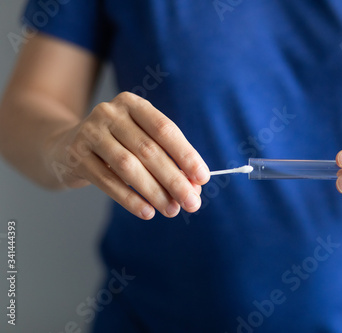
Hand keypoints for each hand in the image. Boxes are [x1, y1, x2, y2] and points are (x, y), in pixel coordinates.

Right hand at [45, 92, 209, 219]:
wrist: (65, 147)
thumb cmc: (117, 145)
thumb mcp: (141, 144)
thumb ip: (168, 161)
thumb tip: (194, 188)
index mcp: (133, 104)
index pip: (165, 129)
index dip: (186, 154)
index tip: (203, 178)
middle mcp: (109, 112)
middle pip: (149, 150)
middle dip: (175, 180)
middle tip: (192, 203)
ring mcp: (89, 132)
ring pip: (129, 166)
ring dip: (154, 192)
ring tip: (172, 210)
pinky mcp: (75, 155)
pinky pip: (107, 181)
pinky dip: (130, 199)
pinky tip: (147, 212)